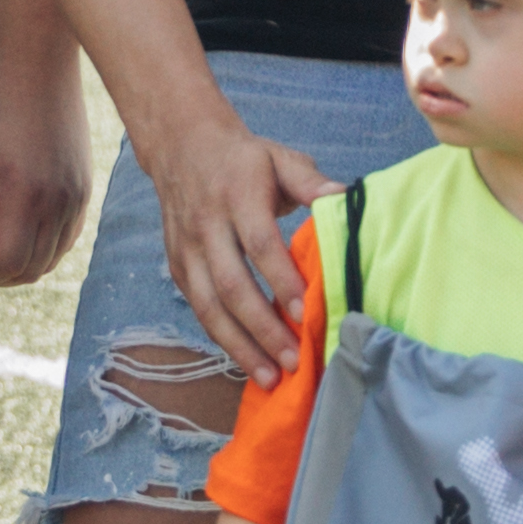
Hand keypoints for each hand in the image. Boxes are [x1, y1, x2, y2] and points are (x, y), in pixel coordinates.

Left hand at [0, 39, 90, 290]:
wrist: (36, 60)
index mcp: (27, 196)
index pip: (5, 264)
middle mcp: (61, 202)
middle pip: (30, 270)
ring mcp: (79, 196)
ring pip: (52, 259)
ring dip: (19, 263)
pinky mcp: (85, 187)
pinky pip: (67, 237)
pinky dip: (42, 247)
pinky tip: (15, 226)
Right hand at [146, 113, 332, 377]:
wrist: (182, 146)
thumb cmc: (244, 159)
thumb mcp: (279, 157)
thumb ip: (311, 181)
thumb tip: (345, 198)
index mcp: (237, 194)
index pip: (258, 243)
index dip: (280, 280)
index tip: (304, 313)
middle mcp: (206, 225)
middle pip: (231, 284)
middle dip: (262, 327)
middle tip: (293, 360)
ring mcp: (187, 249)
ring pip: (208, 305)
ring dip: (239, 345)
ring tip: (270, 377)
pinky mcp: (177, 267)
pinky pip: (198, 308)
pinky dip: (222, 338)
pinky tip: (247, 361)